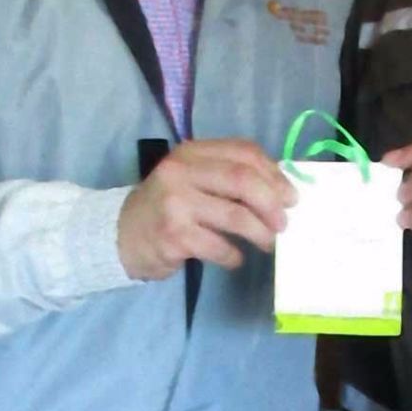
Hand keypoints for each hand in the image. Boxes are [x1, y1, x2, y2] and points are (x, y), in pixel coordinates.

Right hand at [117, 138, 297, 280]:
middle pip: (243, 180)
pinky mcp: (173, 236)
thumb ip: (227, 177)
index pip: (243, 152)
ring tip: (268, 243)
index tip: (290, 196)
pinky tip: (235, 258)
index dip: (274, 174)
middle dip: (272, 202)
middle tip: (284, 223)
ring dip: (260, 233)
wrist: (120, 235)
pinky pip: (219, 247)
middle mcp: (181, 172)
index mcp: (191, 152)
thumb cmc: (168, 207)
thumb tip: (281, 190)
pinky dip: (234, 255)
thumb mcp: (192, 179)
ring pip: (236, 215)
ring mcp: (175, 204)